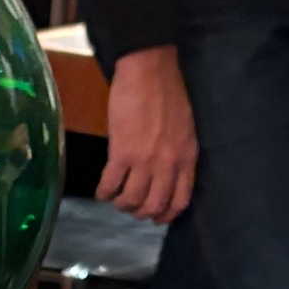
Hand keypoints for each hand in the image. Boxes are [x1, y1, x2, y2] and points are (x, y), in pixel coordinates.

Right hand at [98, 44, 196, 224]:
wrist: (148, 71)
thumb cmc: (166, 93)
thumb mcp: (184, 128)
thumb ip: (177, 153)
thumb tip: (164, 173)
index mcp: (186, 157)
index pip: (180, 200)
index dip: (166, 215)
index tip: (156, 217)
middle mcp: (168, 164)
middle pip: (154, 205)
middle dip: (141, 212)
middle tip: (132, 207)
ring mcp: (145, 160)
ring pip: (132, 200)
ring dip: (121, 204)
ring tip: (115, 198)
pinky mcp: (122, 153)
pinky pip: (110, 185)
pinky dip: (104, 193)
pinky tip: (102, 191)